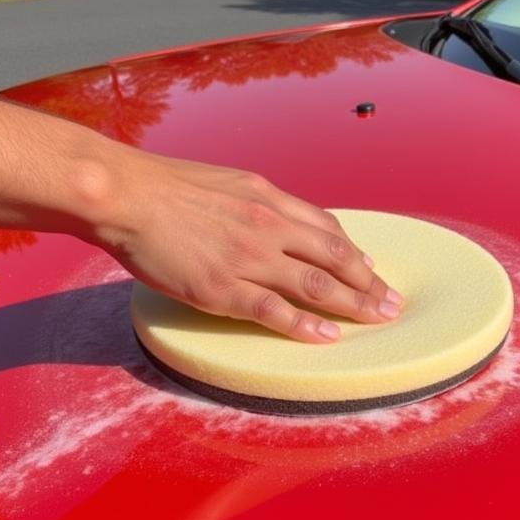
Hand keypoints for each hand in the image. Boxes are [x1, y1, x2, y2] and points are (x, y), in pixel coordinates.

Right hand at [83, 147, 402, 342]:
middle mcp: (268, 226)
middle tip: (392, 303)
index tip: (372, 269)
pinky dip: (306, 326)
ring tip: (378, 320)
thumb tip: (271, 215)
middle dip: (369, 282)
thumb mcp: (224, 182)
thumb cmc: (166, 187)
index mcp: (267, 198)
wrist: (127, 195)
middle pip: (335, 257)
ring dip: (354, 304)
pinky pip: (276, 310)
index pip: (325, 228)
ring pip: (316, 284)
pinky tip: (328, 337)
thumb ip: (254, 202)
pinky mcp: (224, 288)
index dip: (354, 252)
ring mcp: (248, 258)